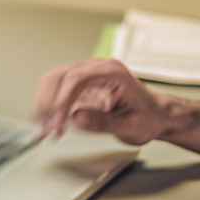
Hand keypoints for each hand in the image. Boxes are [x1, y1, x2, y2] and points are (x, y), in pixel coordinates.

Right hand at [34, 58, 172, 145]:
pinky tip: (50, 127)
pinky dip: (50, 108)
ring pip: (54, 81)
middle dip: (48, 103)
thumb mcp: (130, 125)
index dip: (62, 100)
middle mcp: (98, 69)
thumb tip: (76, 118)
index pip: (77, 78)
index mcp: (112, 72)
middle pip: (61, 76)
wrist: (156, 116)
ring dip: (45, 104)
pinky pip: (58, 92)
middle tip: (44, 129)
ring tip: (43, 130)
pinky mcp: (82, 87)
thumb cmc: (148, 117)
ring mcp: (88, 76)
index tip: (56, 122)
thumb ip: (103, 122)